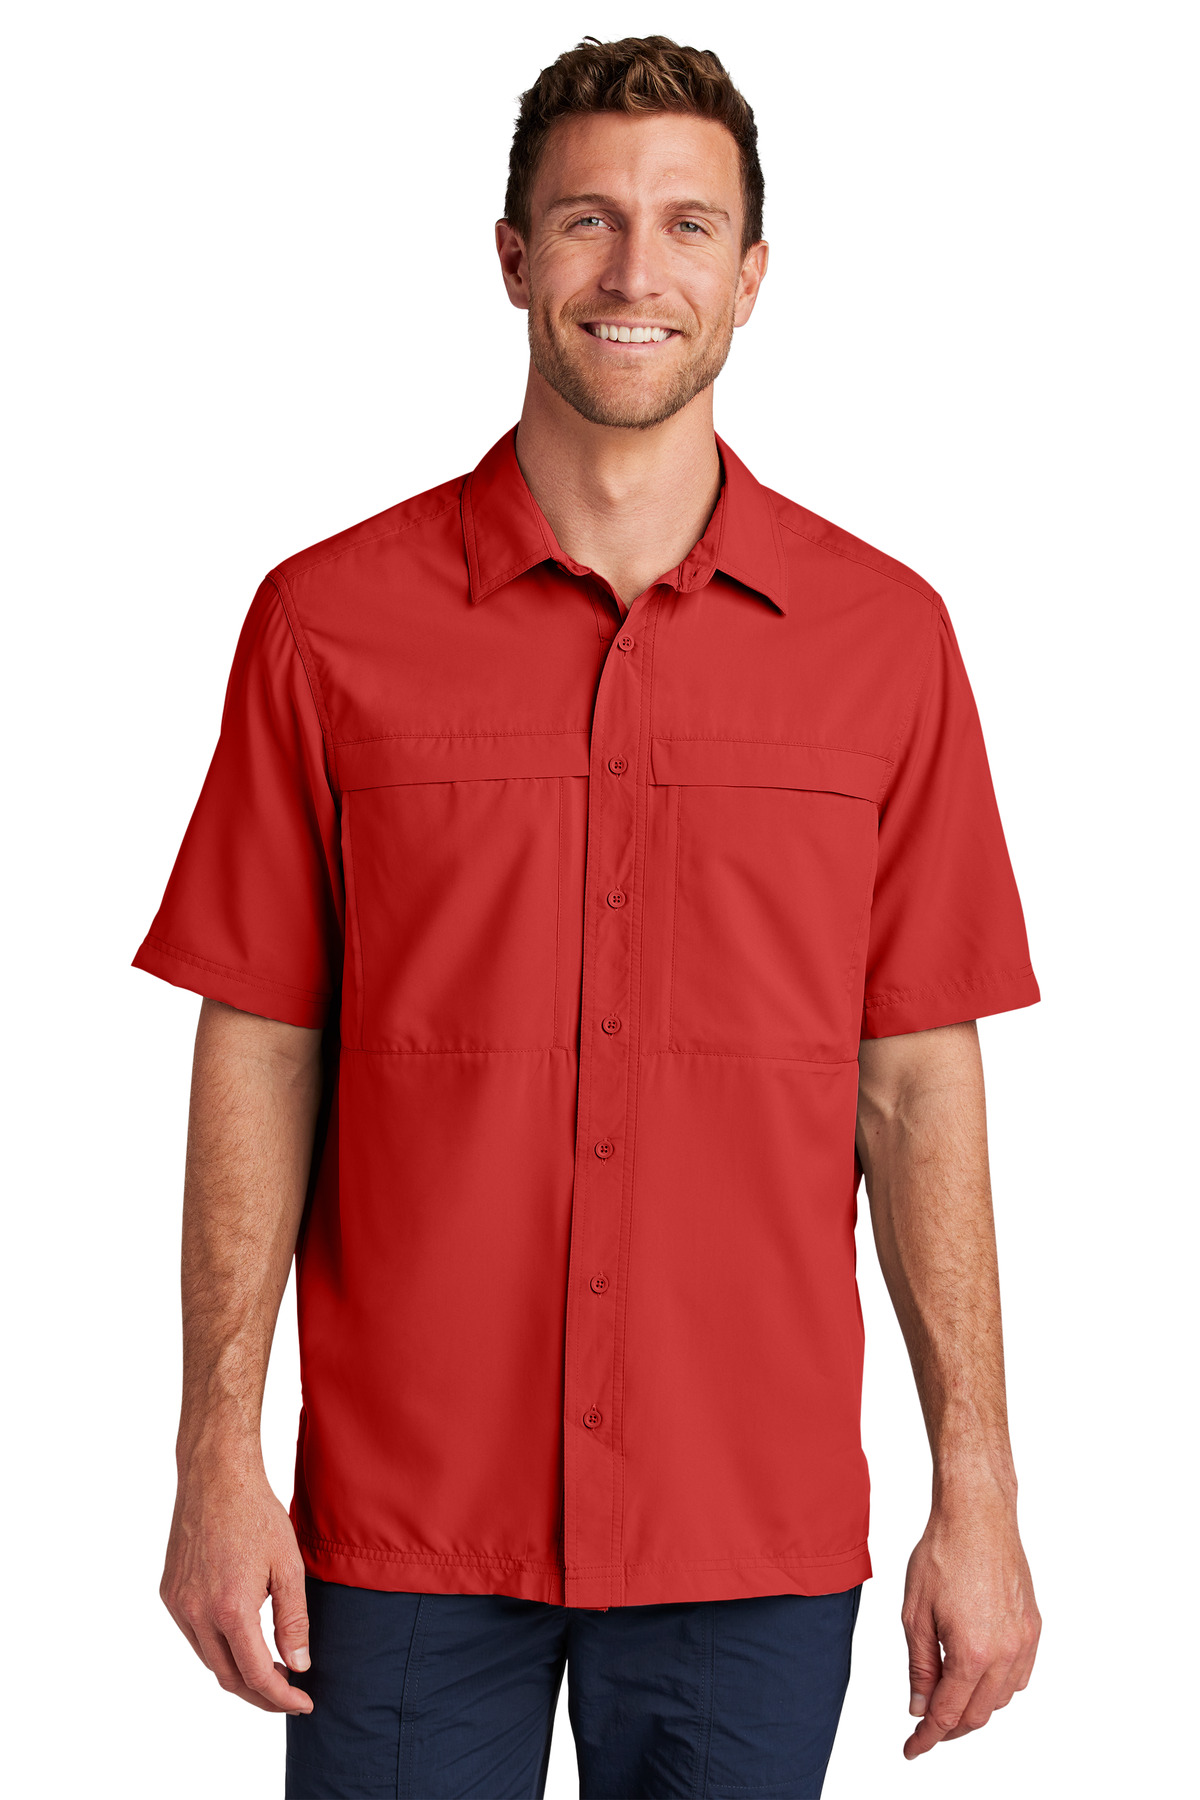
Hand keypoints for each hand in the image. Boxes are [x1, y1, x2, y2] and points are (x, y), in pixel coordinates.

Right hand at [160, 1451, 313, 1713]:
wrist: (216, 1475)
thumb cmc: (256, 1513)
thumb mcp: (288, 1566)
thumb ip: (293, 1620)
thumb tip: (298, 1666)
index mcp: (230, 1608)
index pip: (255, 1675)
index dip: (281, 1698)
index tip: (303, 1703)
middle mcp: (197, 1612)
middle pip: (227, 1677)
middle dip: (259, 1694)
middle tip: (288, 1694)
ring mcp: (178, 1604)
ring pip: (208, 1659)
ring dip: (237, 1672)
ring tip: (268, 1670)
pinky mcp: (168, 1592)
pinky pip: (192, 1635)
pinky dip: (216, 1646)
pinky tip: (239, 1637)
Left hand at [901, 1480, 1039, 1758]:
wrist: (978, 1515)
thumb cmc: (943, 1553)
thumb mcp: (915, 1613)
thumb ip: (919, 1666)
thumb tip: (919, 1706)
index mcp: (971, 1652)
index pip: (948, 1714)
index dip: (927, 1737)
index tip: (913, 1749)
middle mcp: (1005, 1652)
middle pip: (978, 1714)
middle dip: (950, 1726)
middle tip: (925, 1724)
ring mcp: (1024, 1640)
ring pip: (1002, 1699)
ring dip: (975, 1706)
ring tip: (948, 1695)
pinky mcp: (1034, 1626)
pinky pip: (1020, 1675)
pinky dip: (999, 1685)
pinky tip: (978, 1674)